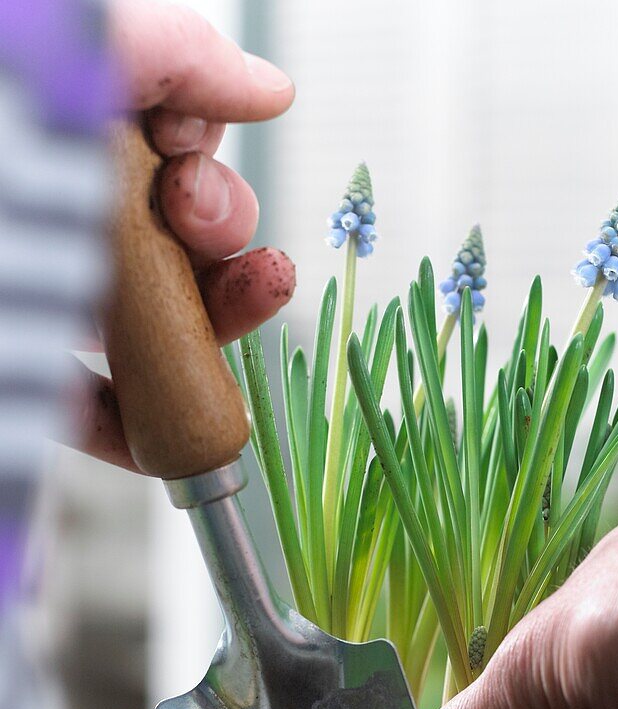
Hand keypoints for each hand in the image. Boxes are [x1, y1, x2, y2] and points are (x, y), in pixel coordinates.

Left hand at [74, 0, 295, 469]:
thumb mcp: (68, 55)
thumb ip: (165, 52)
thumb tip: (266, 91)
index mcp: (67, 143)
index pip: (158, 140)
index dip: (197, 147)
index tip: (181, 147)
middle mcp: (62, 220)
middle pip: (175, 235)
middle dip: (222, 232)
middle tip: (199, 222)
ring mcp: (49, 299)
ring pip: (159, 324)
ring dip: (225, 319)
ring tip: (250, 297)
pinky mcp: (28, 379)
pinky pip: (95, 410)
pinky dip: (137, 424)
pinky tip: (163, 421)